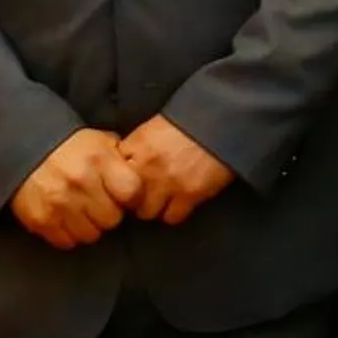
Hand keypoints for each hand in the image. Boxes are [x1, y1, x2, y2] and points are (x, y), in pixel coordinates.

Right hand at [9, 128, 142, 249]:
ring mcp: (60, 203)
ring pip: (91, 235)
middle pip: (113, 219)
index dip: (133, 198)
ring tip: (83, 212)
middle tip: (101, 204)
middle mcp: (81, 183)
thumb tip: (142, 176)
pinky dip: (69, 234)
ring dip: (90, 226)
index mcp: (100, 161)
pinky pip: (67, 242)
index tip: (126, 197)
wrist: (21, 147)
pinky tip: (67, 219)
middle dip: (110, 213)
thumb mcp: (100, 141)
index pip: (133, 192)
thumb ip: (122, 158)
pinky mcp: (41, 220)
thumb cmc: (69, 146)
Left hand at [119, 114, 234, 225]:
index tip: (126, 183)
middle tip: (144, 195)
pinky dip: (174, 213)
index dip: (118, 181)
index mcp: (137, 144)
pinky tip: (180, 202)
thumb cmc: (191, 121)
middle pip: (125, 199)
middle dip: (133, 199)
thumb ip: (138, 146)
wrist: (225, 120)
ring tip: (163, 200)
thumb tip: (125, 166)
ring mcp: (168, 182)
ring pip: (146, 212)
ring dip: (153, 208)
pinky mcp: (189, 194)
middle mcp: (148, 165)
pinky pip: (171, 217)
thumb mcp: (155, 126)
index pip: (112, 175)